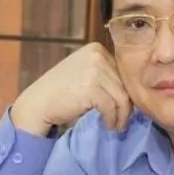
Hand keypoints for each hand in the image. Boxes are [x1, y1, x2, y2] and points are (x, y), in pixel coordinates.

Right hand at [10, 42, 131, 135]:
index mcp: (96, 48)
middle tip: (123, 121)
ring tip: (116, 125)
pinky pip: (111, 107)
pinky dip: (111, 119)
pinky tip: (107, 125)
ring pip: (121, 97)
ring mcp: (94, 70)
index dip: (126, 91)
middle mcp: (96, 55)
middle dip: (126, 106)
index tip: (124, 107)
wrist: (38, 103)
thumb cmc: (62, 92)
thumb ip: (106, 75)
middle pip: (125, 84)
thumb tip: (134, 89)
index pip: (123, 71)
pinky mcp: (91, 88)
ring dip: (121, 115)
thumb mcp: (85, 73)